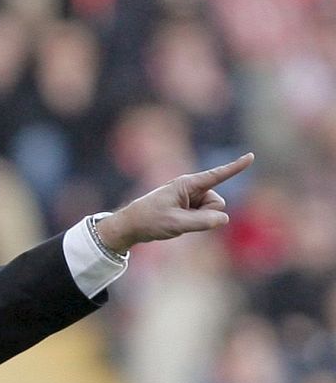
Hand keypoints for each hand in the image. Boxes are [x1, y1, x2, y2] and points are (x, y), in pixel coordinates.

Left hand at [98, 152, 253, 251]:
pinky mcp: (189, 208)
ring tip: (176, 221)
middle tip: (181, 219)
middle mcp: (191, 189)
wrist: (130, 226)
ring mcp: (190, 199)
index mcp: (186, 184)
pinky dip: (195, 223)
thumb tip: (224, 219)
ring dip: (200, 220)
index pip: (216, 175)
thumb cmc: (150, 220)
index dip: (235, 167)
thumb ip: (203, 222)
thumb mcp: (176, 223)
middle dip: (207, 214)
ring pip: (212, 212)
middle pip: (217, 203)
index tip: (251, 156)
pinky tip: (177, 223)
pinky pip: (204, 217)